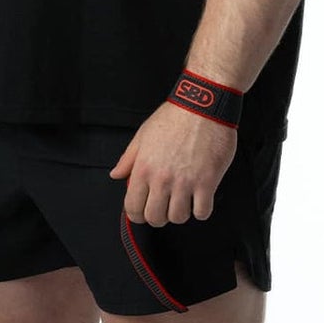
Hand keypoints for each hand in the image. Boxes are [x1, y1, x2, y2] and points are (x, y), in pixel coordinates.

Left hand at [109, 101, 237, 224]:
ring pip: (179, 218)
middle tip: (165, 208)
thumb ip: (128, 159)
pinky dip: (201, 210)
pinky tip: (200, 199)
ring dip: (181, 214)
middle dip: (159, 218)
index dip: (137, 215)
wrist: (204, 104)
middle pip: (155, 218)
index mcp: (143, 168)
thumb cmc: (174, 116)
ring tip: (184, 201)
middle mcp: (162, 179)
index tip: (144, 213)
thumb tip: (116, 175)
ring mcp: (185, 182)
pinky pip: (202, 212)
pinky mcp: (207, 182)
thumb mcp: (143, 134)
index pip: (133, 207)